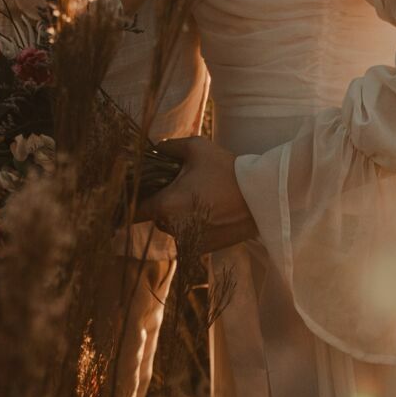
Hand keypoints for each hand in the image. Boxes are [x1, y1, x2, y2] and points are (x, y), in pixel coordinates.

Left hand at [133, 135, 258, 252]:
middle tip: (183, 187)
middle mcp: (172, 227)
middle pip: (155, 216)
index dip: (136, 197)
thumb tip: (154, 148)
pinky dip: (194, 226)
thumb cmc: (227, 170)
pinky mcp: (200, 250)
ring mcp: (186, 241)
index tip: (143, 189)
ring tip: (201, 198)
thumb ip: (169, 146)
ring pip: (172, 226)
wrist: (261, 198)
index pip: (134, 208)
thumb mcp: (197, 148)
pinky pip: (187, 236)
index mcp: (165, 205)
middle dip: (163, 202)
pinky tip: (210, 211)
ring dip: (179, 215)